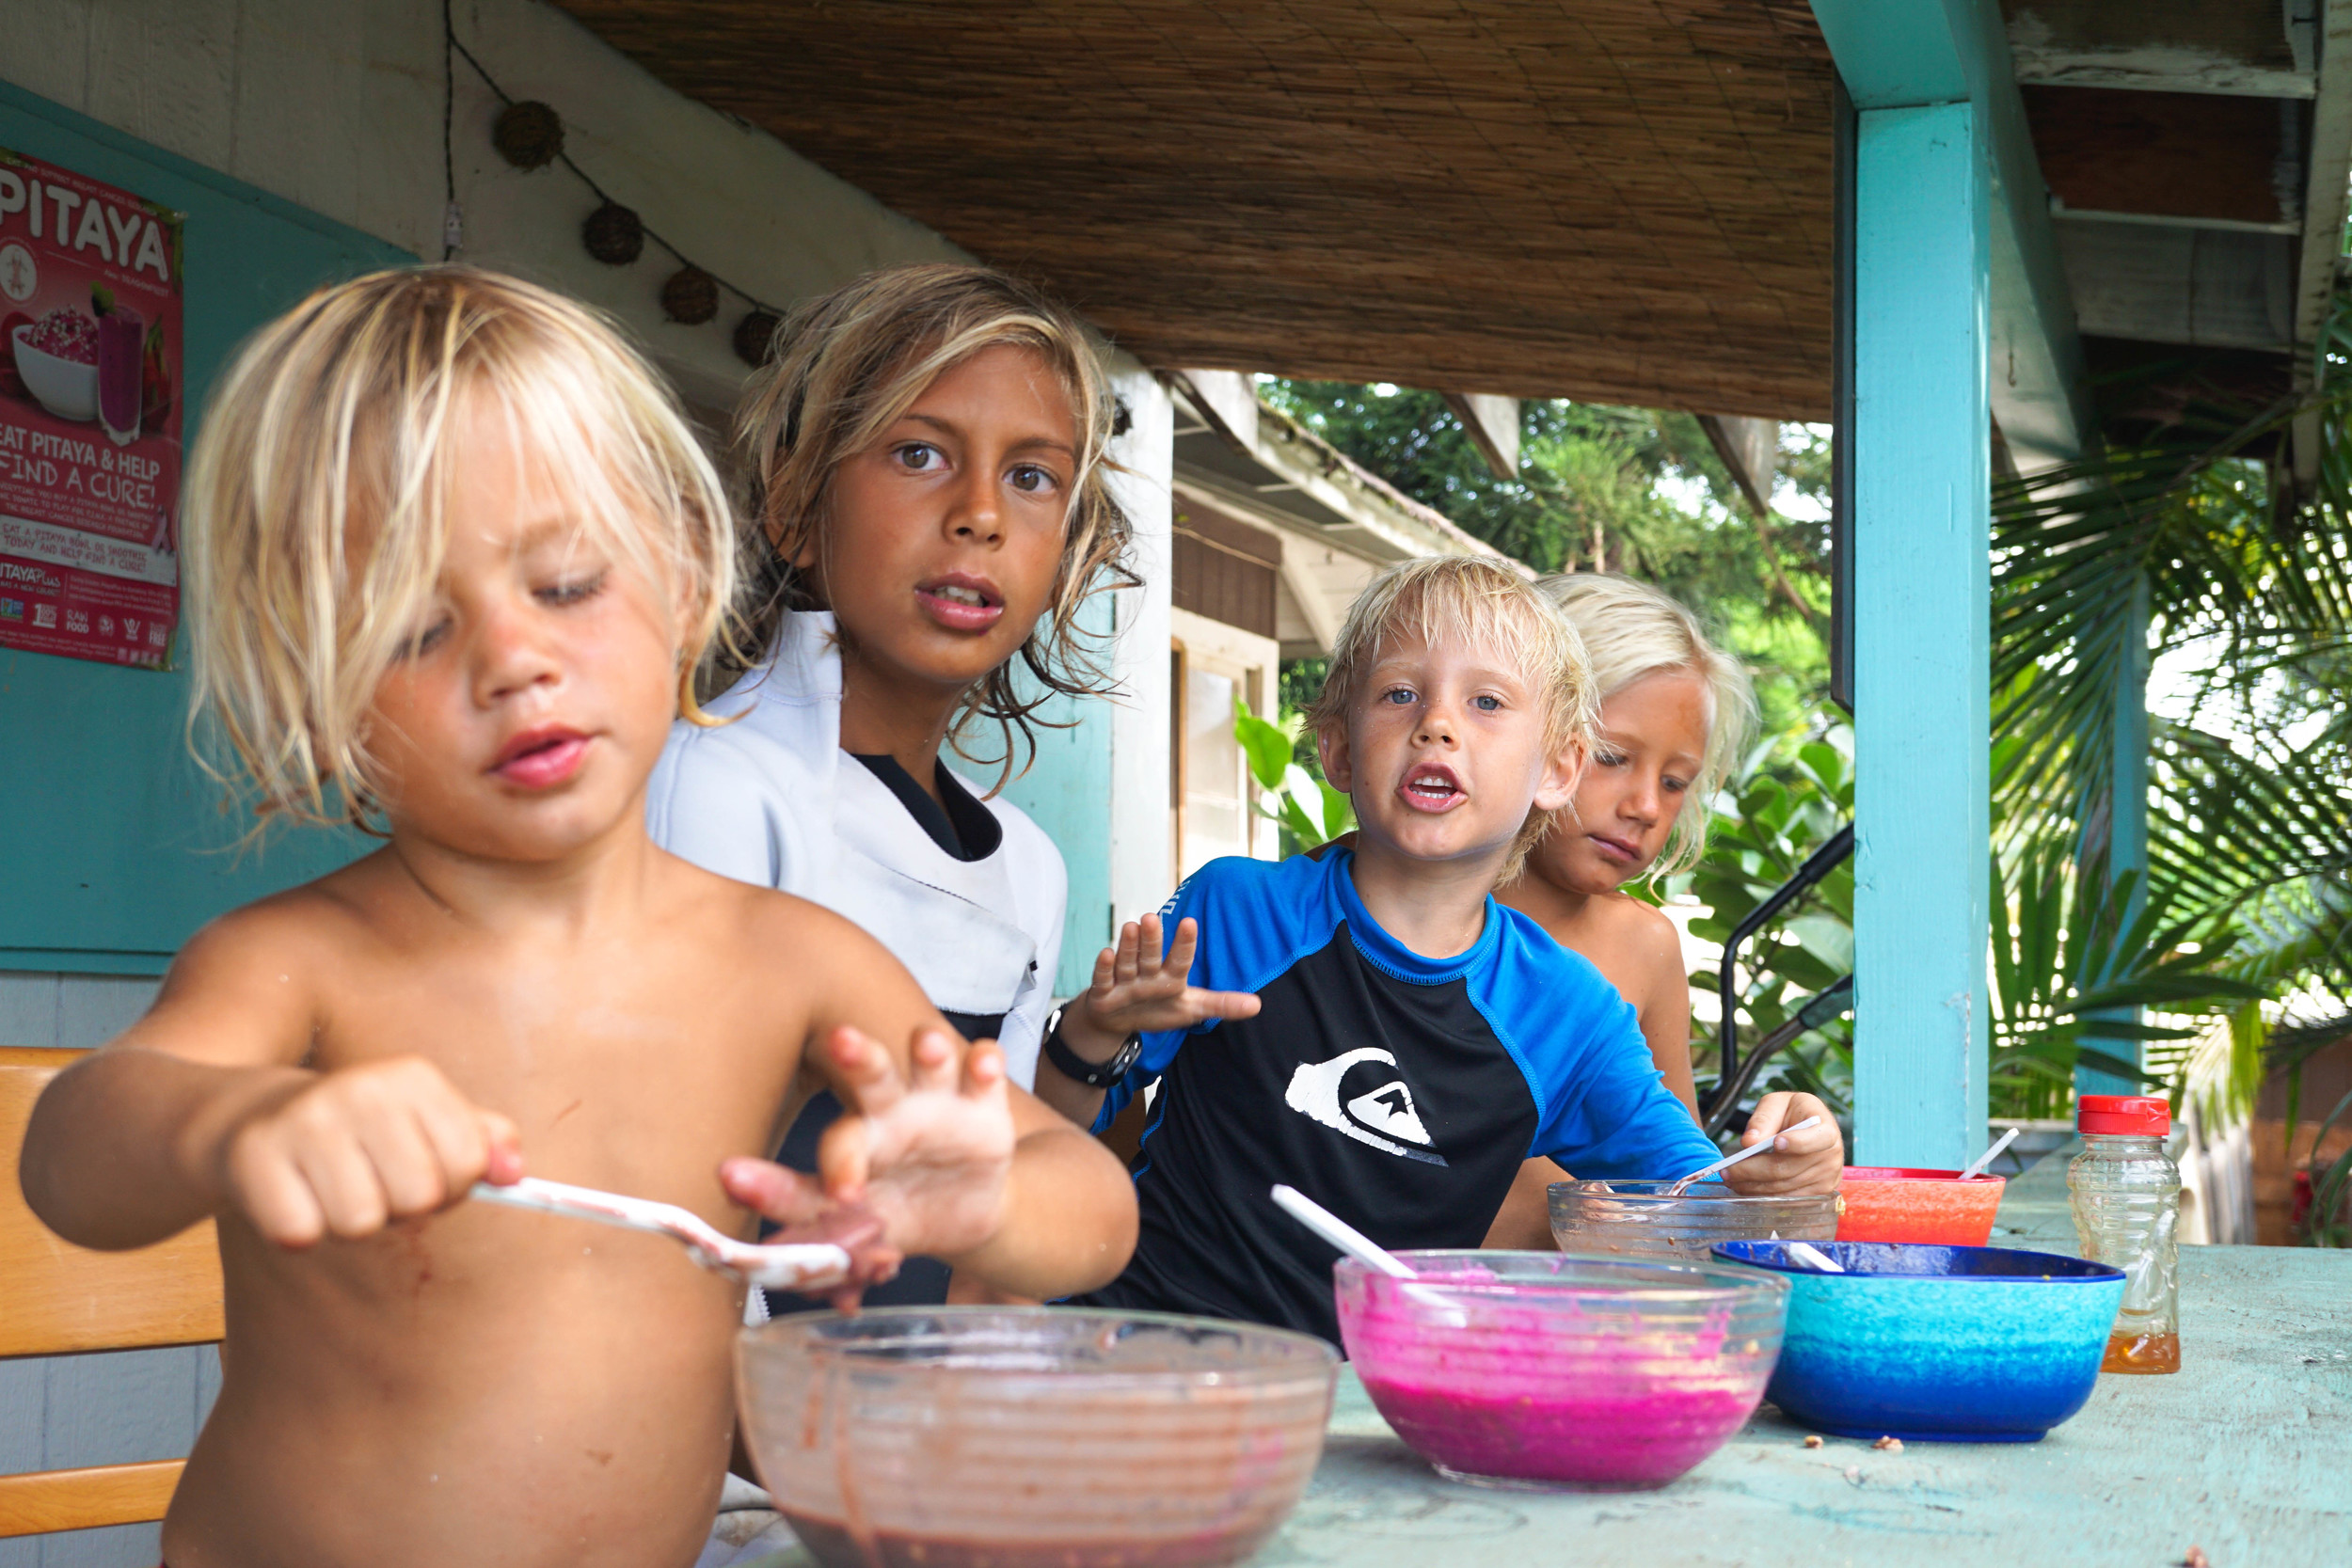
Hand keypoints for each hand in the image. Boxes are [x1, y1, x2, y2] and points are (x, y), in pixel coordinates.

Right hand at [219, 1056, 520, 1247]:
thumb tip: (516, 1173)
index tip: (424, 1169)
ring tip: (330, 1185)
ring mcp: (305, 1120)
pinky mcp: (255, 1157)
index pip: (468, 1162)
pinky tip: (292, 1193)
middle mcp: (360, 1088)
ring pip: (360, 1222)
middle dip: (401, 1207)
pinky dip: (298, 1228)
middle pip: (419, 1197)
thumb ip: (485, 1144)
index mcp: (412, 1077)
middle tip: (371, 1180)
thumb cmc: (361, 1130)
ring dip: (347, 1221)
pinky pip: (301, 1233)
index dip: (453, 1184)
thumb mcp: (427, 1121)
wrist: (255, 1117)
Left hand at [723, 1025, 1016, 1268]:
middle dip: (859, 1056)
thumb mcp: (857, 1226)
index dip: (831, 1165)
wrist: (960, 1212)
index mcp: (855, 1139)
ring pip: (931, 1060)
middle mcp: (891, 1110)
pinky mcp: (984, 1103)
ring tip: (928, 1047)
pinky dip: (986, 1064)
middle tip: (841, 1040)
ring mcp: (939, 1102)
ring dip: (930, 1049)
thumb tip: (763, 1256)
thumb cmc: (892, 1209)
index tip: (828, 1191)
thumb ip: (814, 1227)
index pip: (834, 1143)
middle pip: (872, 1073)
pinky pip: (985, 1070)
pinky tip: (983, 1066)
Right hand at [1060, 914, 1259, 1062]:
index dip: (1185, 943)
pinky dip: (1104, 968)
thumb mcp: (1191, 1009)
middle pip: (1151, 955)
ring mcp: (1125, 982)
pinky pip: (1104, 979)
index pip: (1180, 960)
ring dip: (1129, 946)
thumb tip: (1258, 1006)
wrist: (1116, 1021)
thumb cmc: (1157, 1008)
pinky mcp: (1104, 992)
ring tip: (1132, 926)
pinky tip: (1106, 952)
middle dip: (1152, 939)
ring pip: (1128, 962)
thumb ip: (1222, 1005)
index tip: (1190, 922)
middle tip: (1152, 917)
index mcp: (1170, 977)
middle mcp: (1148, 974)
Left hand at [1721, 1091, 1844, 1195]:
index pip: (1816, 1139)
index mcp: (1826, 1130)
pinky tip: (1745, 1187)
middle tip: (1727, 1170)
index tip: (1776, 1142)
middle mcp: (1831, 1157)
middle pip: (1787, 1169)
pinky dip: (1762, 1194)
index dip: (1797, 1142)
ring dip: (1752, 1185)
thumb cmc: (1793, 1113)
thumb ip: (1764, 1118)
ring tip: (1730, 1178)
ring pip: (1782, 1188)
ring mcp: (1826, 1179)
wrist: (1810, 1128)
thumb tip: (1749, 1142)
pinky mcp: (1817, 1194)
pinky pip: (1785, 1199)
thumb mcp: (1778, 1103)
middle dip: (1752, 1170)